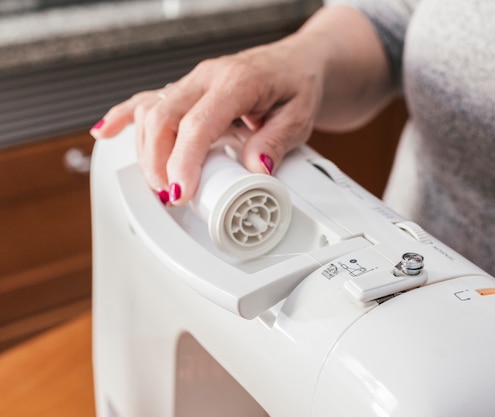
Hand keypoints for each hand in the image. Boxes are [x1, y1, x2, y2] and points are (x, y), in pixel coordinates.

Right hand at [89, 5, 393, 205]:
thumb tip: (255, 170)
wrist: (297, 63)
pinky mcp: (186, 88)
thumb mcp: (299, 117)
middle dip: (158, 162)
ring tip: (159, 184)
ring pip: (151, 111)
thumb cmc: (297, 86)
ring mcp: (193, 81)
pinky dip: (124, 115)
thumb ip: (275, 142)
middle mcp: (208, 77)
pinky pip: (148, 98)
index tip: (181, 191)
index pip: (198, 123)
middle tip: (170, 196)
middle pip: (163, 117)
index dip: (184, 160)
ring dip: (146, 150)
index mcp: (237, 82)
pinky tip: (107, 132)